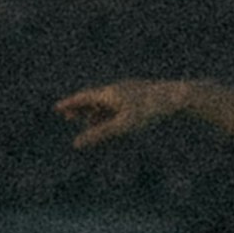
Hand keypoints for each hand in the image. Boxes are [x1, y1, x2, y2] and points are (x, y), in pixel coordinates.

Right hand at [57, 79, 183, 147]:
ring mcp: (129, 91)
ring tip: (88, 121)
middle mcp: (117, 89)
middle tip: (67, 116)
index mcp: (109, 93)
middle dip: (79, 108)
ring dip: (94, 111)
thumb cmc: (149, 111)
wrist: (177, 97)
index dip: (69, 104)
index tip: (57, 108)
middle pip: (93, 98)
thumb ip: (99, 134)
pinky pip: (117, 102)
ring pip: (106, 101)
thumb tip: (76, 144)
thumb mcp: (122, 126)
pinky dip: (108, 111)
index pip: (83, 98)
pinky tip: (113, 118)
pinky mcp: (140, 95)